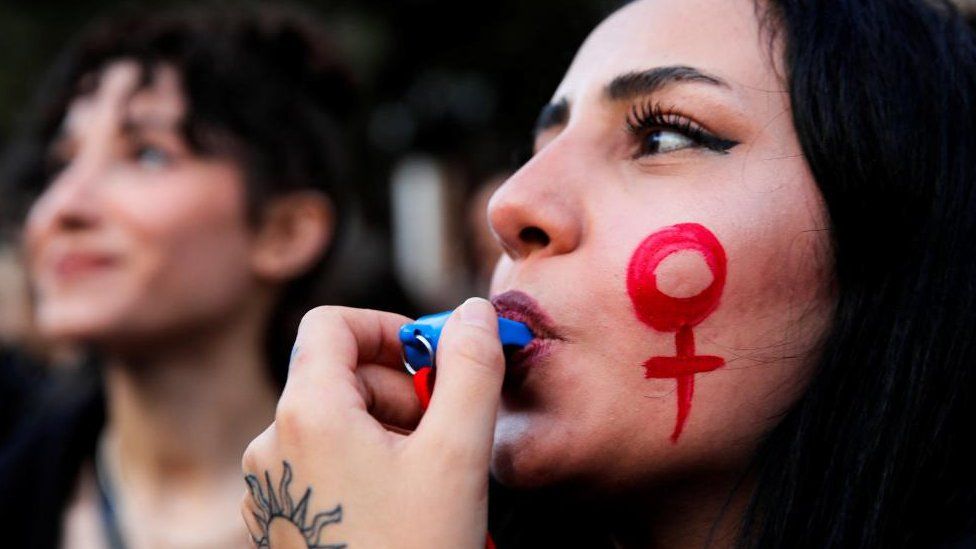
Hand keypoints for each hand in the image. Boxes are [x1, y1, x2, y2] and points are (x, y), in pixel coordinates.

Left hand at [241, 298, 504, 547]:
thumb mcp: (457, 455)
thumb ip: (470, 369)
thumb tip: (473, 311)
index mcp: (306, 413)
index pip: (334, 324)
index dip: (389, 327)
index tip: (433, 359)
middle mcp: (273, 442)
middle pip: (339, 373)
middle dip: (400, 389)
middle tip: (446, 430)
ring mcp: (270, 484)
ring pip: (335, 420)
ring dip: (389, 429)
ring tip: (428, 476)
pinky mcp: (279, 517)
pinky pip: (322, 461)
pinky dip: (365, 463)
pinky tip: (400, 503)